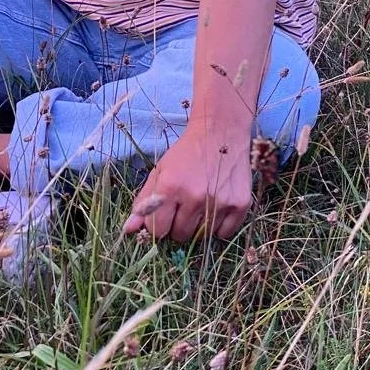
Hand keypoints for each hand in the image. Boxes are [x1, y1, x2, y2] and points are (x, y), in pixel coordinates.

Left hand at [123, 129, 252, 244]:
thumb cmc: (186, 154)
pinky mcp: (240, 205)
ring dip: (198, 226)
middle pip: (180, 235)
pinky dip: (218, 227)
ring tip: (199, 205)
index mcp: (171, 187)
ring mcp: (220, 202)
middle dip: (178, 225)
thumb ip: (144, 202)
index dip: (158, 225)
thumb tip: (129, 230)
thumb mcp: (160, 171)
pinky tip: (215, 208)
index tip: (163, 216)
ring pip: (202, 236)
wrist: (221, 133)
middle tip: (183, 207)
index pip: (158, 229)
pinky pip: (224, 234)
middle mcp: (195, 196)